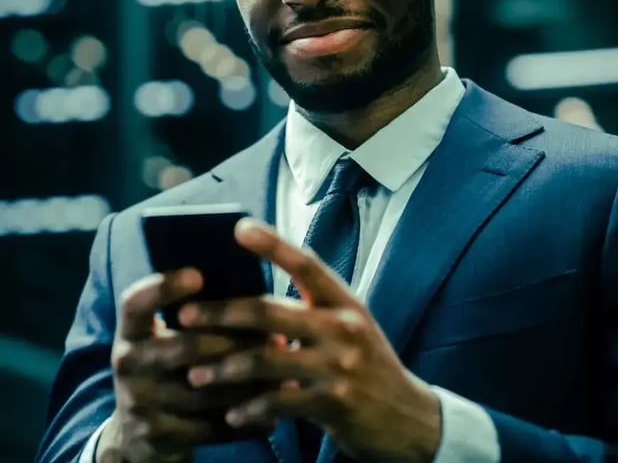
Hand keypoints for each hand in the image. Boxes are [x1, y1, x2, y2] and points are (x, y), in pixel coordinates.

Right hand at [97, 268, 277, 462]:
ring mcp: (139, 401)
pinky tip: (272, 412)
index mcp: (130, 331)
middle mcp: (128, 363)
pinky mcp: (156, 434)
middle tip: (276, 336)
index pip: (136, 303)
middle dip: (233, 342)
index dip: (163, 288)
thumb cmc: (169, 364)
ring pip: (203, 389)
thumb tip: (248, 276)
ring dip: (247, 381)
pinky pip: (207, 426)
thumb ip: (194, 312)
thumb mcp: (166, 335)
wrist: (138, 433)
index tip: (198, 275)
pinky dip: (242, 420)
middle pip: (183, 346)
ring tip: (283, 371)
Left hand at [179, 219, 441, 462]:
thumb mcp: (349, 326)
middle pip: (270, 312)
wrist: (408, 417)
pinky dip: (250, 409)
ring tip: (193, 373)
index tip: (238, 228)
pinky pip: (279, 404)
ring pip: (266, 360)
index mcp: (344, 301)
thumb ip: (312, 309)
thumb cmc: (367, 363)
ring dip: (224, 368)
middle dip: (220, 313)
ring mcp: (339, 366)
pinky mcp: (334, 404)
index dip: (273, 244)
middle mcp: (342, 327)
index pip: (306, 263)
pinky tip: (230, 413)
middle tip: (182, 315)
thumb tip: (252, 298)